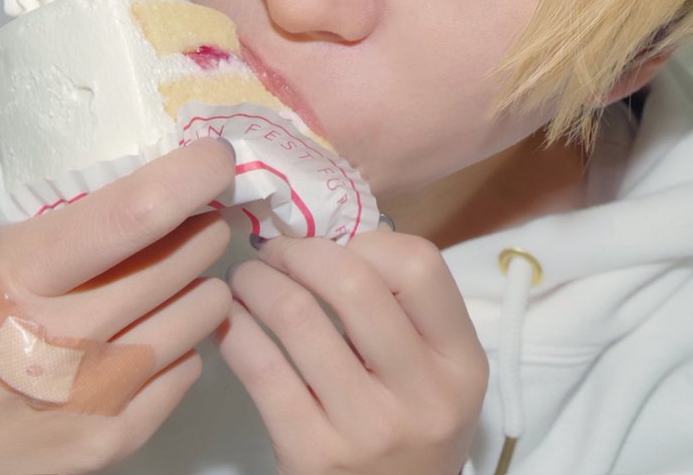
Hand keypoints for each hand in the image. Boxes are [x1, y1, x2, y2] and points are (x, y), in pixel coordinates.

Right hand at [0, 139, 234, 473]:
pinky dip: (176, 344)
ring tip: (160, 281)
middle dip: (200, 223)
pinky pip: (190, 365)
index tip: (215, 156)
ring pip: (206, 308)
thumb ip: (11, 198)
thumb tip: (91, 158)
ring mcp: (98, 396)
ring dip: (193, 283)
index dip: (193, 174)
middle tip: (186, 219)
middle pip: (191, 255)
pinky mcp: (116, 440)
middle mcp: (68, 338)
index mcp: (20, 278)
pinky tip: (140, 336)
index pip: (140, 212)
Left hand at [221, 232, 488, 474]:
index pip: (421, 267)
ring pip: (298, 319)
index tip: (340, 247)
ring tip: (247, 277)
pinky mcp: (310, 453)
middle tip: (276, 250)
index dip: (371, 241)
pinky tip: (232, 320)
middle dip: (301, 252)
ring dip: (259, 283)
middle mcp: (422, 393)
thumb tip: (334, 239)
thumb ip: (408, 312)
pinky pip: (262, 370)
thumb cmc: (413, 427)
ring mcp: (365, 426)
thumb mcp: (439, 374)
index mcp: (461, 361)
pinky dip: (237, 331)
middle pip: (354, 284)